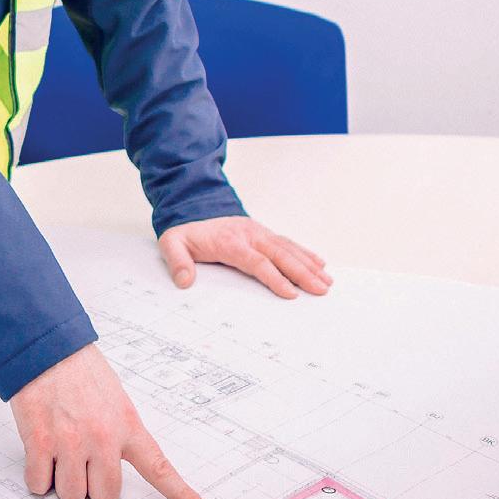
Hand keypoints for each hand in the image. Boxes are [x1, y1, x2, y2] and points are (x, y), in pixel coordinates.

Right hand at [9, 345, 209, 498]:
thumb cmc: (79, 370)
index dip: (180, 495)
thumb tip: (108, 466)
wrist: (45, 348)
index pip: (159, 468)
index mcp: (127, 426)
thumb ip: (119, 432)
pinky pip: (40, 485)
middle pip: (105, 496)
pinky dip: (38, 478)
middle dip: (92, 485)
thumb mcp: (115, 398)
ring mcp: (71, 442)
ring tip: (58, 452)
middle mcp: (103, 438)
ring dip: (62, 482)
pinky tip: (41, 453)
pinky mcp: (40, 443)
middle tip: (81, 460)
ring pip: (72, 495)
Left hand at [158, 216, 331, 297]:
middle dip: (303, 273)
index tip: (291, 293)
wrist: (192, 204)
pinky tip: (319, 263)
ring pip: (289, 249)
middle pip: (281, 255)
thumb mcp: (172, 243)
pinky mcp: (264, 234)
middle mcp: (250, 235)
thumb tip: (185, 281)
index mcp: (230, 241)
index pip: (256, 262)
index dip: (274, 278)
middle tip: (321, 289)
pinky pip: (288, 243)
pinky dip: (305, 253)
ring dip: (309, 264)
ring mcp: (259, 233)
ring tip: (327, 280)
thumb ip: (177, 262)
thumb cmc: (187, 230)